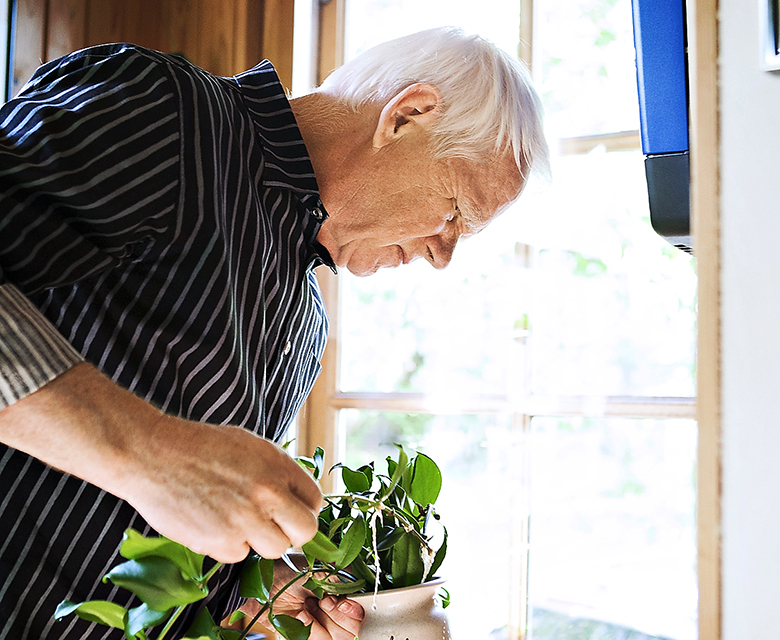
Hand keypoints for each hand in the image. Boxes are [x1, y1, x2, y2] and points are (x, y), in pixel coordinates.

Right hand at [0, 363, 322, 562]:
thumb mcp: (248, 445)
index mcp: (277, 464)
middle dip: (295, 532)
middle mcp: (267, 492)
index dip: (304, 507)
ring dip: (260, 540)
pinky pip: (239, 554)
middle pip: (306, 531)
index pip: (314, 499)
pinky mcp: (220, 541)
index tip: (291, 511)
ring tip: (238, 521)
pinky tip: (211, 523)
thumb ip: (276, 470)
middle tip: (276, 528)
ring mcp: (245, 519)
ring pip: (275, 548)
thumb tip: (296, 496)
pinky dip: (228, 545)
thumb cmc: (199, 447)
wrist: (151, 455)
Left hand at [240, 559, 363, 639]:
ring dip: (322, 625)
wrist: (255, 584)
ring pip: (335, 639)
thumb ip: (338, 580)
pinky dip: (309, 631)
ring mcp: (316, 625)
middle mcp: (329, 610)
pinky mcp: (302, 636)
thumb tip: (353, 592)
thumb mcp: (314, 569)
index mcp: (336, 592)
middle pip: (350, 630)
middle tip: (324, 603)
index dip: (354, 610)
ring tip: (307, 608)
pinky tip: (299, 616)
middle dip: (340, 618)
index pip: (358, 610)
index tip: (342, 602)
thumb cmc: (282, 570)